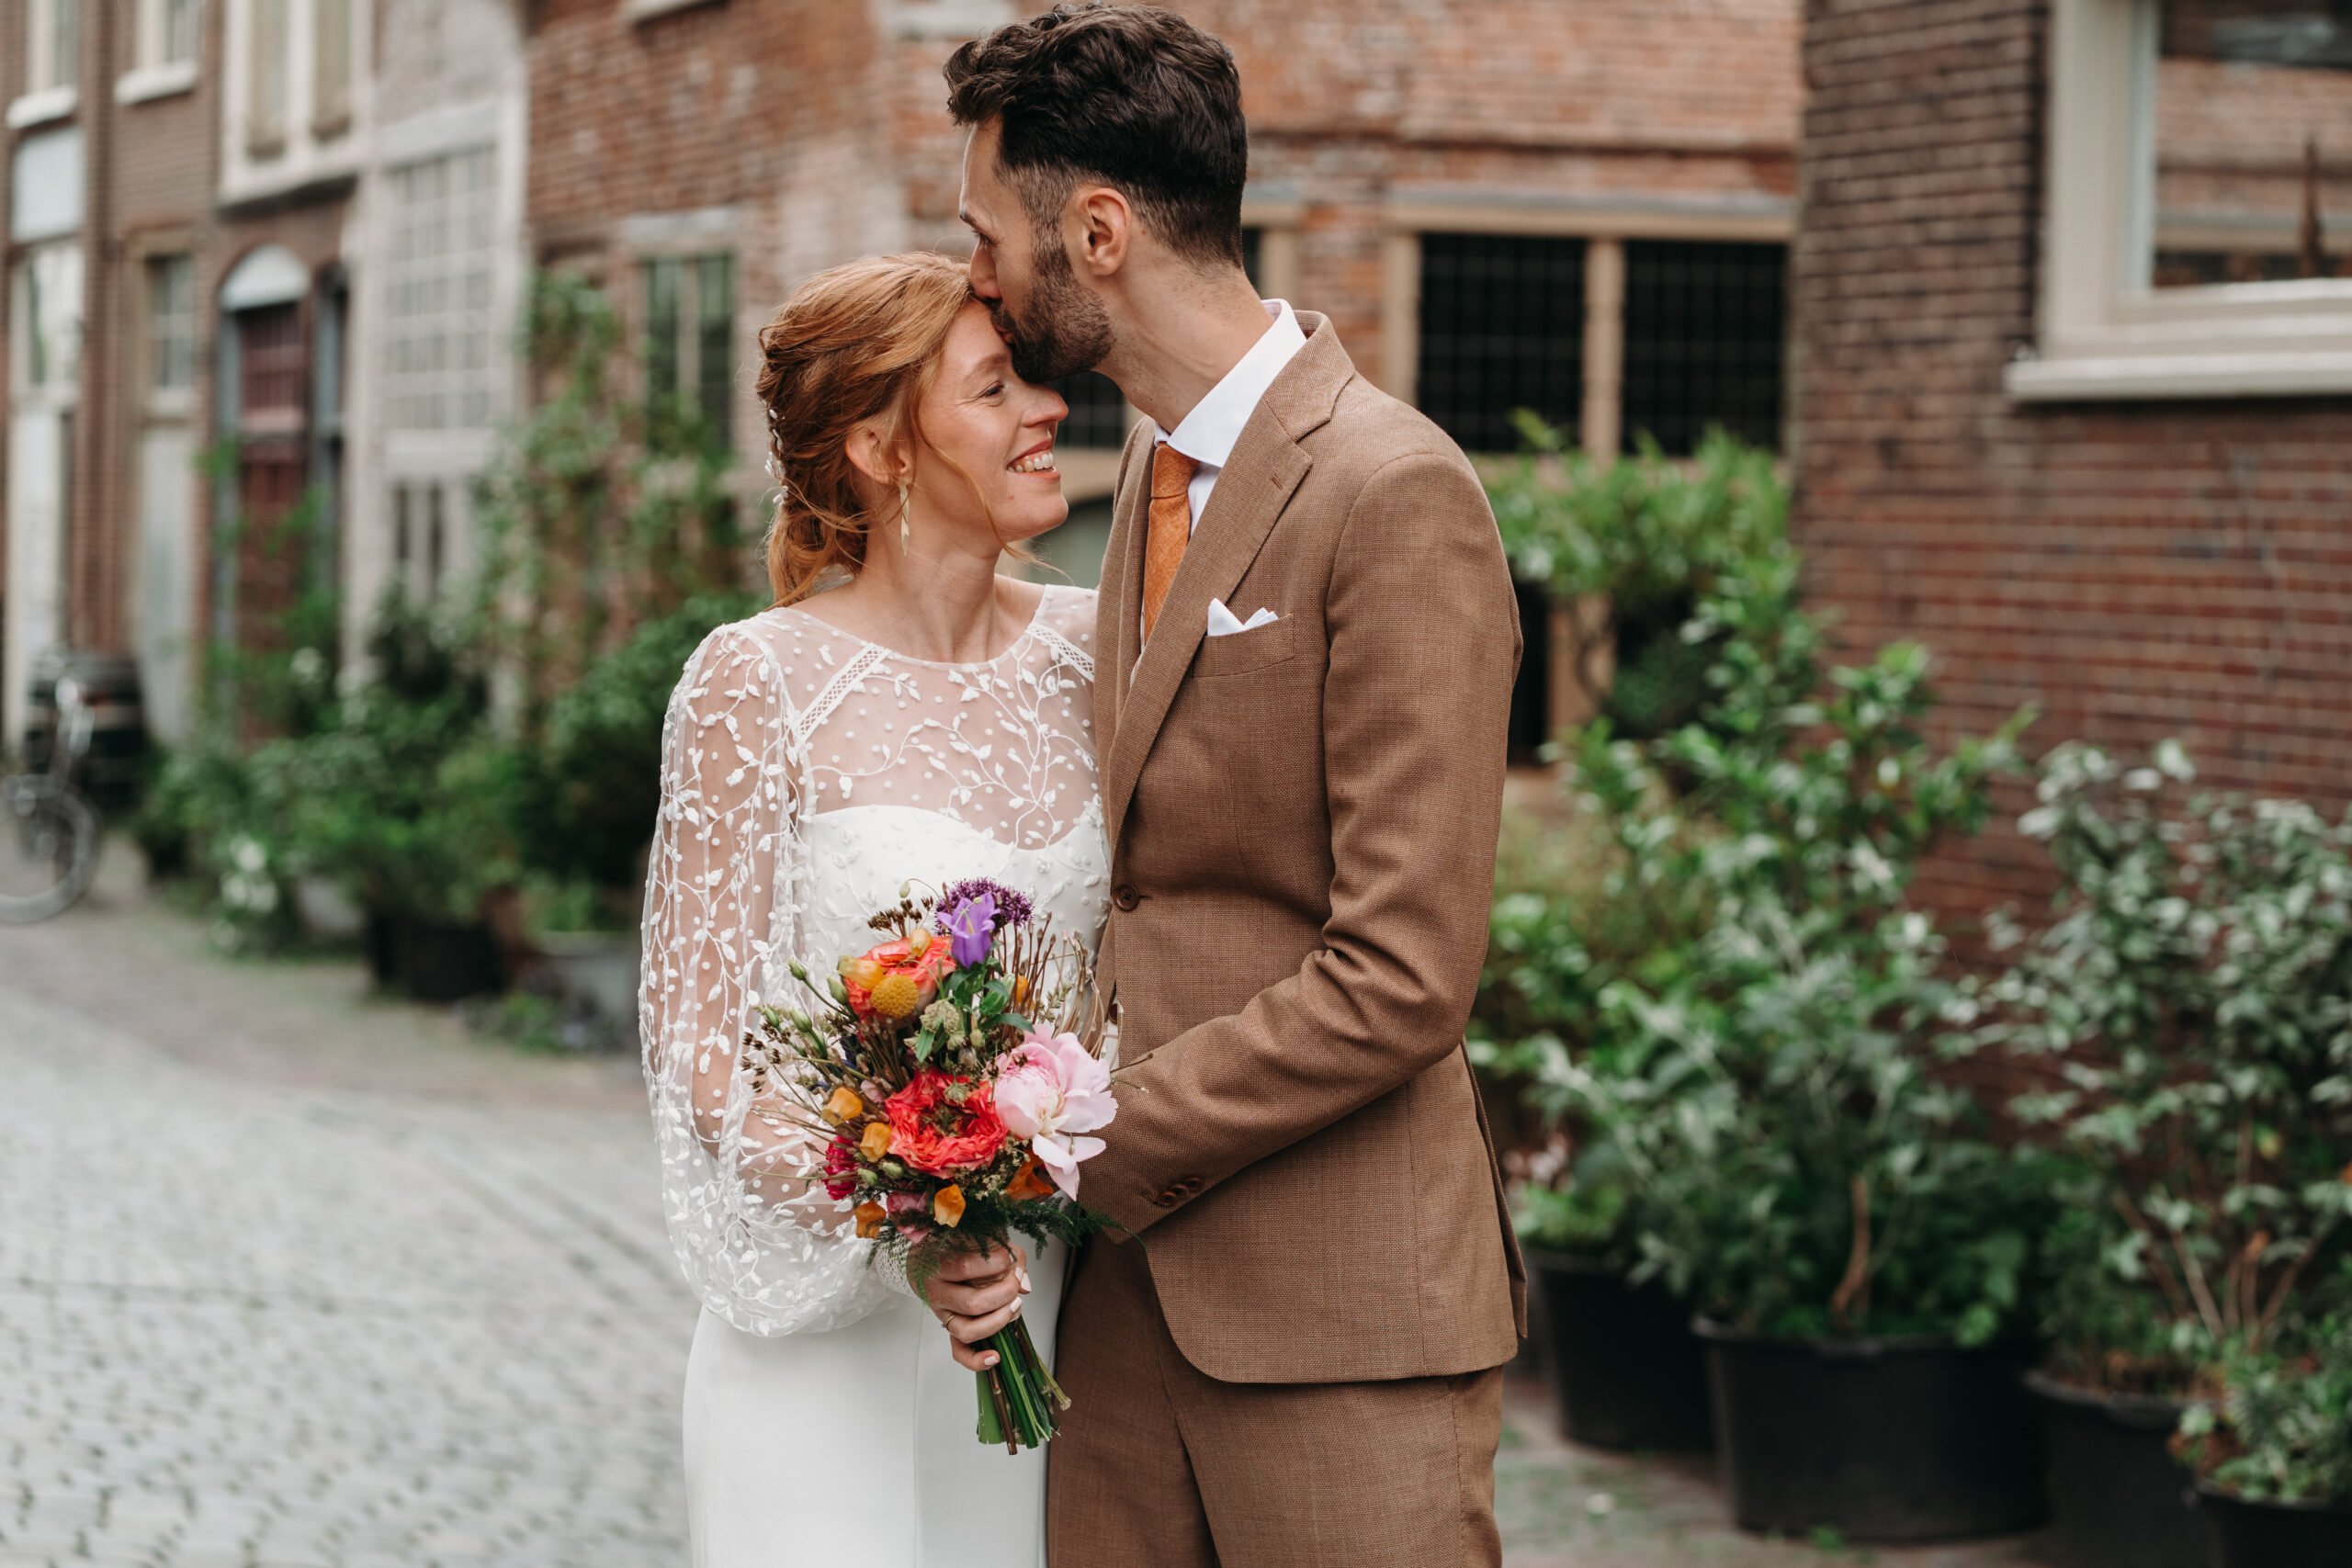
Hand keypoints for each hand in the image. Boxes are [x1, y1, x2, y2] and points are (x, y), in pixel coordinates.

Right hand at [923, 1241, 1031, 1371]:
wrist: (928, 1257)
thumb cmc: (956, 1247)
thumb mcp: (978, 1241)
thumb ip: (1007, 1255)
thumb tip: (1024, 1284)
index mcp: (937, 1266)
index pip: (966, 1267)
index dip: (997, 1264)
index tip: (1010, 1259)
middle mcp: (936, 1292)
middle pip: (972, 1302)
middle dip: (1004, 1294)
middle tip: (1016, 1283)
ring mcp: (943, 1314)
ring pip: (967, 1330)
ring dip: (998, 1321)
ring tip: (1015, 1306)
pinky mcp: (950, 1329)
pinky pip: (959, 1352)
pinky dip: (976, 1359)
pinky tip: (995, 1356)